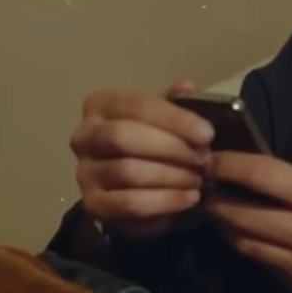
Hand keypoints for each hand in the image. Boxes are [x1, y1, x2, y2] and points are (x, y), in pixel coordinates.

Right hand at [71, 80, 214, 237]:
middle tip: (204, 158)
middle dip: (170, 147)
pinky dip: (164, 202)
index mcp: (100, 105)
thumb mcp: (164, 116)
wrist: (138, 184)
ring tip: (199, 179)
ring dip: (171, 176)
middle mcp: (83, 136)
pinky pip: (129, 204)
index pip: (137, 106)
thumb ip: (176, 102)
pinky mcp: (93, 205)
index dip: (175, 119)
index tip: (207, 134)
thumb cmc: (153, 139)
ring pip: (127, 172)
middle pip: (123, 137)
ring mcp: (84, 173)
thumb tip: (188, 87)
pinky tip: (189, 198)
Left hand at [203, 148, 291, 292]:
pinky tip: (243, 233)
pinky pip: (261, 263)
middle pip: (241, 213)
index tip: (212, 157)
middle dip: (214, 196)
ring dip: (224, 223)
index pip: (264, 176)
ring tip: (214, 206)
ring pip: (244, 242)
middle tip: (201, 182)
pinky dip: (248, 245)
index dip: (231, 164)